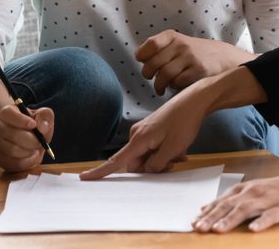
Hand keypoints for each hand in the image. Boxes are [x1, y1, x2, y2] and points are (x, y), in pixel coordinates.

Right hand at [0, 104, 53, 172]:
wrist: (31, 140)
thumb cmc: (36, 126)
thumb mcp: (44, 116)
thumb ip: (45, 116)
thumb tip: (42, 127)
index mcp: (7, 113)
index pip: (7, 113)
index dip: (21, 120)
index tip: (33, 125)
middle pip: (12, 134)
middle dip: (31, 140)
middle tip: (39, 142)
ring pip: (13, 150)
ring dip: (29, 151)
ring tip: (35, 149)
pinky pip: (14, 163)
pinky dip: (28, 162)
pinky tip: (32, 156)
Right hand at [80, 89, 206, 179]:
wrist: (194, 101)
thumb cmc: (184, 122)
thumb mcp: (172, 148)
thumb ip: (156, 164)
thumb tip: (145, 171)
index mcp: (139, 139)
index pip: (116, 161)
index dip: (100, 172)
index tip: (84, 178)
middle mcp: (137, 134)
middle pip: (138, 163)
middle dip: (154, 167)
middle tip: (175, 160)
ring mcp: (144, 132)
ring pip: (148, 157)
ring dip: (163, 159)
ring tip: (180, 152)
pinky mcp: (151, 130)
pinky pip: (153, 149)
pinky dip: (165, 152)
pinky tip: (179, 149)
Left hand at [135, 30, 254, 94]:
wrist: (224, 57)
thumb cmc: (193, 54)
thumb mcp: (177, 43)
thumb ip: (159, 49)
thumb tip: (140, 58)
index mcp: (172, 36)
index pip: (150, 45)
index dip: (142, 56)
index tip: (143, 62)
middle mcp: (181, 45)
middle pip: (153, 64)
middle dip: (148, 75)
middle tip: (152, 78)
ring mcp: (191, 58)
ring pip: (164, 75)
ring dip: (159, 85)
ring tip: (160, 88)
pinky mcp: (199, 71)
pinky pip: (178, 83)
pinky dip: (174, 87)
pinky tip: (177, 87)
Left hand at [193, 161, 278, 232]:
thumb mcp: (253, 191)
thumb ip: (231, 200)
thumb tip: (206, 208)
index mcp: (246, 190)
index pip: (223, 201)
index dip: (208, 212)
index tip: (193, 222)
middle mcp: (255, 193)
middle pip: (231, 205)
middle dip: (213, 217)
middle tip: (199, 228)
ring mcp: (270, 200)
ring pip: (247, 210)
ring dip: (231, 219)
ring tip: (218, 230)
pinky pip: (272, 216)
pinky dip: (262, 222)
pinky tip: (254, 230)